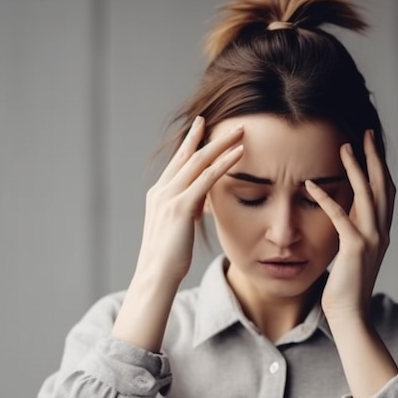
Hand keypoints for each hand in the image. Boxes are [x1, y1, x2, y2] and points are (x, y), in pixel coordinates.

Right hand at [134, 116, 243, 285]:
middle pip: (188, 155)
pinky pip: (207, 178)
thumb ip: (185, 211)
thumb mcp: (177, 229)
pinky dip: (224, 163)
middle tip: (226, 122)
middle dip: (208, 136)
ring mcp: (170, 197)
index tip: (202, 127)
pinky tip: (238, 153)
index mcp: (159, 195)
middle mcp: (161, 191)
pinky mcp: (181, 207)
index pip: (178, 163)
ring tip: (241, 131)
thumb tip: (197, 206)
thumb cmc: (168, 258)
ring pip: (199, 161)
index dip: (191, 143)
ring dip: (222, 144)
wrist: (156, 275)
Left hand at [305, 129, 394, 322]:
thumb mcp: (353, 254)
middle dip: (375, 158)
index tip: (371, 147)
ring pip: (367, 195)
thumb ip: (353, 232)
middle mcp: (381, 232)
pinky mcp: (354, 248)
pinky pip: (340, 217)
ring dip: (356, 168)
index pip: (385, 192)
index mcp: (381, 232)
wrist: (350, 315)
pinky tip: (311, 185)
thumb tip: (346, 214)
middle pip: (382, 186)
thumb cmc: (346, 287)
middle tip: (367, 134)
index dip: (380, 167)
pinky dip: (326, 198)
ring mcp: (371, 239)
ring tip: (345, 147)